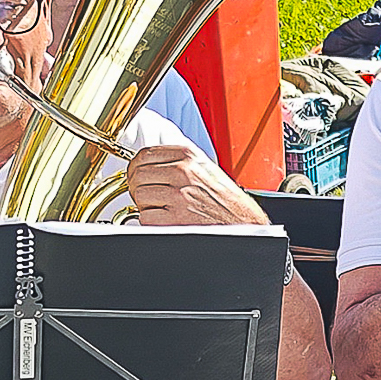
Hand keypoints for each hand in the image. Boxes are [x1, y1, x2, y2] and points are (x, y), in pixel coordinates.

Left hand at [121, 143, 262, 225]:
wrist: (243, 224)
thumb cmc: (227, 201)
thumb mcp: (205, 168)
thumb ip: (178, 161)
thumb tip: (149, 162)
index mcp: (188, 156)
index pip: (145, 154)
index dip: (137, 168)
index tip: (139, 175)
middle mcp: (183, 172)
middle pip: (138, 174)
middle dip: (138, 187)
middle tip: (148, 196)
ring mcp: (178, 196)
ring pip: (139, 195)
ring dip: (145, 205)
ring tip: (161, 209)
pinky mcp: (174, 219)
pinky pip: (145, 217)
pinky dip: (151, 222)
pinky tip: (166, 221)